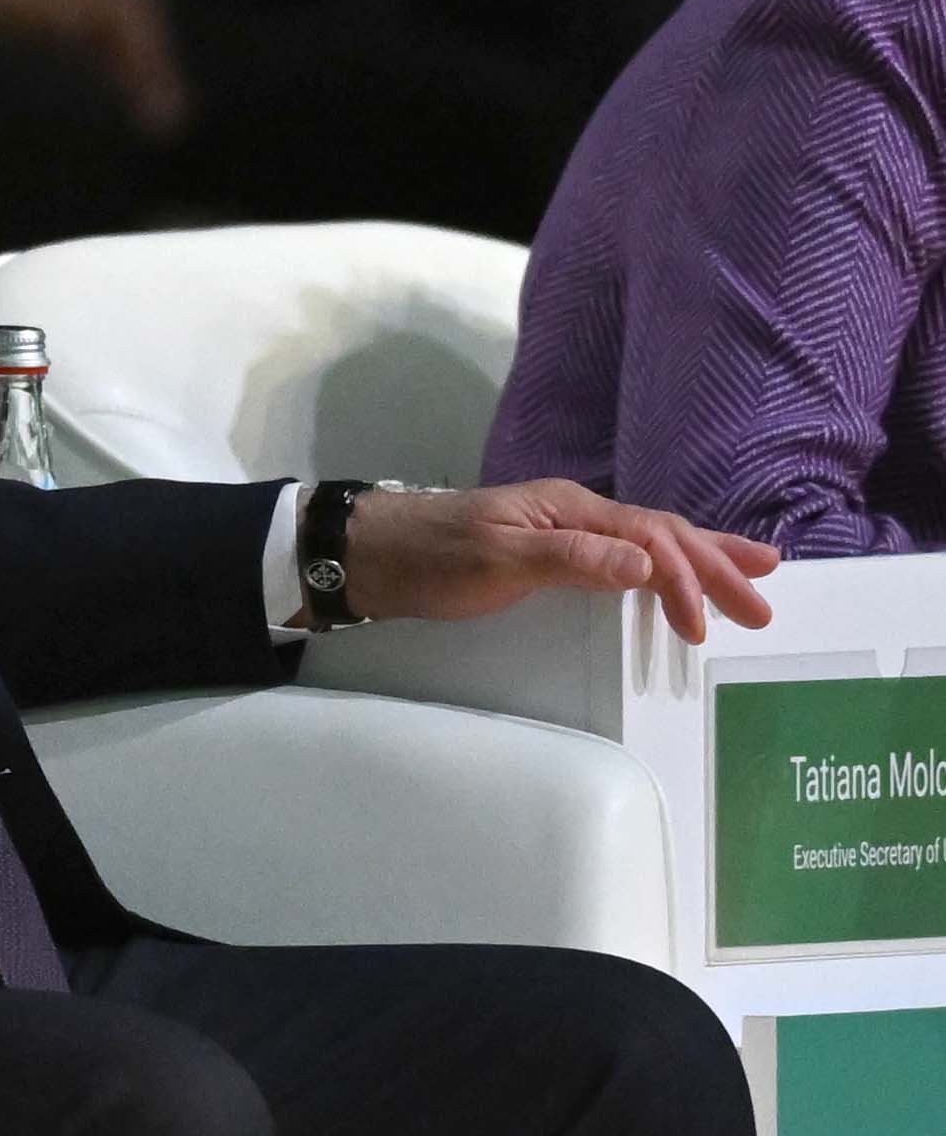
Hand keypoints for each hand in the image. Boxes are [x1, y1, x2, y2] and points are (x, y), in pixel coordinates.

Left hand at [338, 481, 780, 643]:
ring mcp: (563, 531)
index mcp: (571, 509)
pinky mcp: (549, 553)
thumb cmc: (430, 555)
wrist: (371, 554)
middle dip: (716, 566)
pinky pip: (622, 556)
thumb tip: (646, 566)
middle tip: (764, 602)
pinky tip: (671, 578)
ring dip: (699, 560)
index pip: (649, 540)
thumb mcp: (498, 559)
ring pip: (648, 542)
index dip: (686, 580)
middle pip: (662, 535)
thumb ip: (571, 560)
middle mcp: (575, 512)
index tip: (706, 626)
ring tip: (750, 573)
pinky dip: (660, 567)